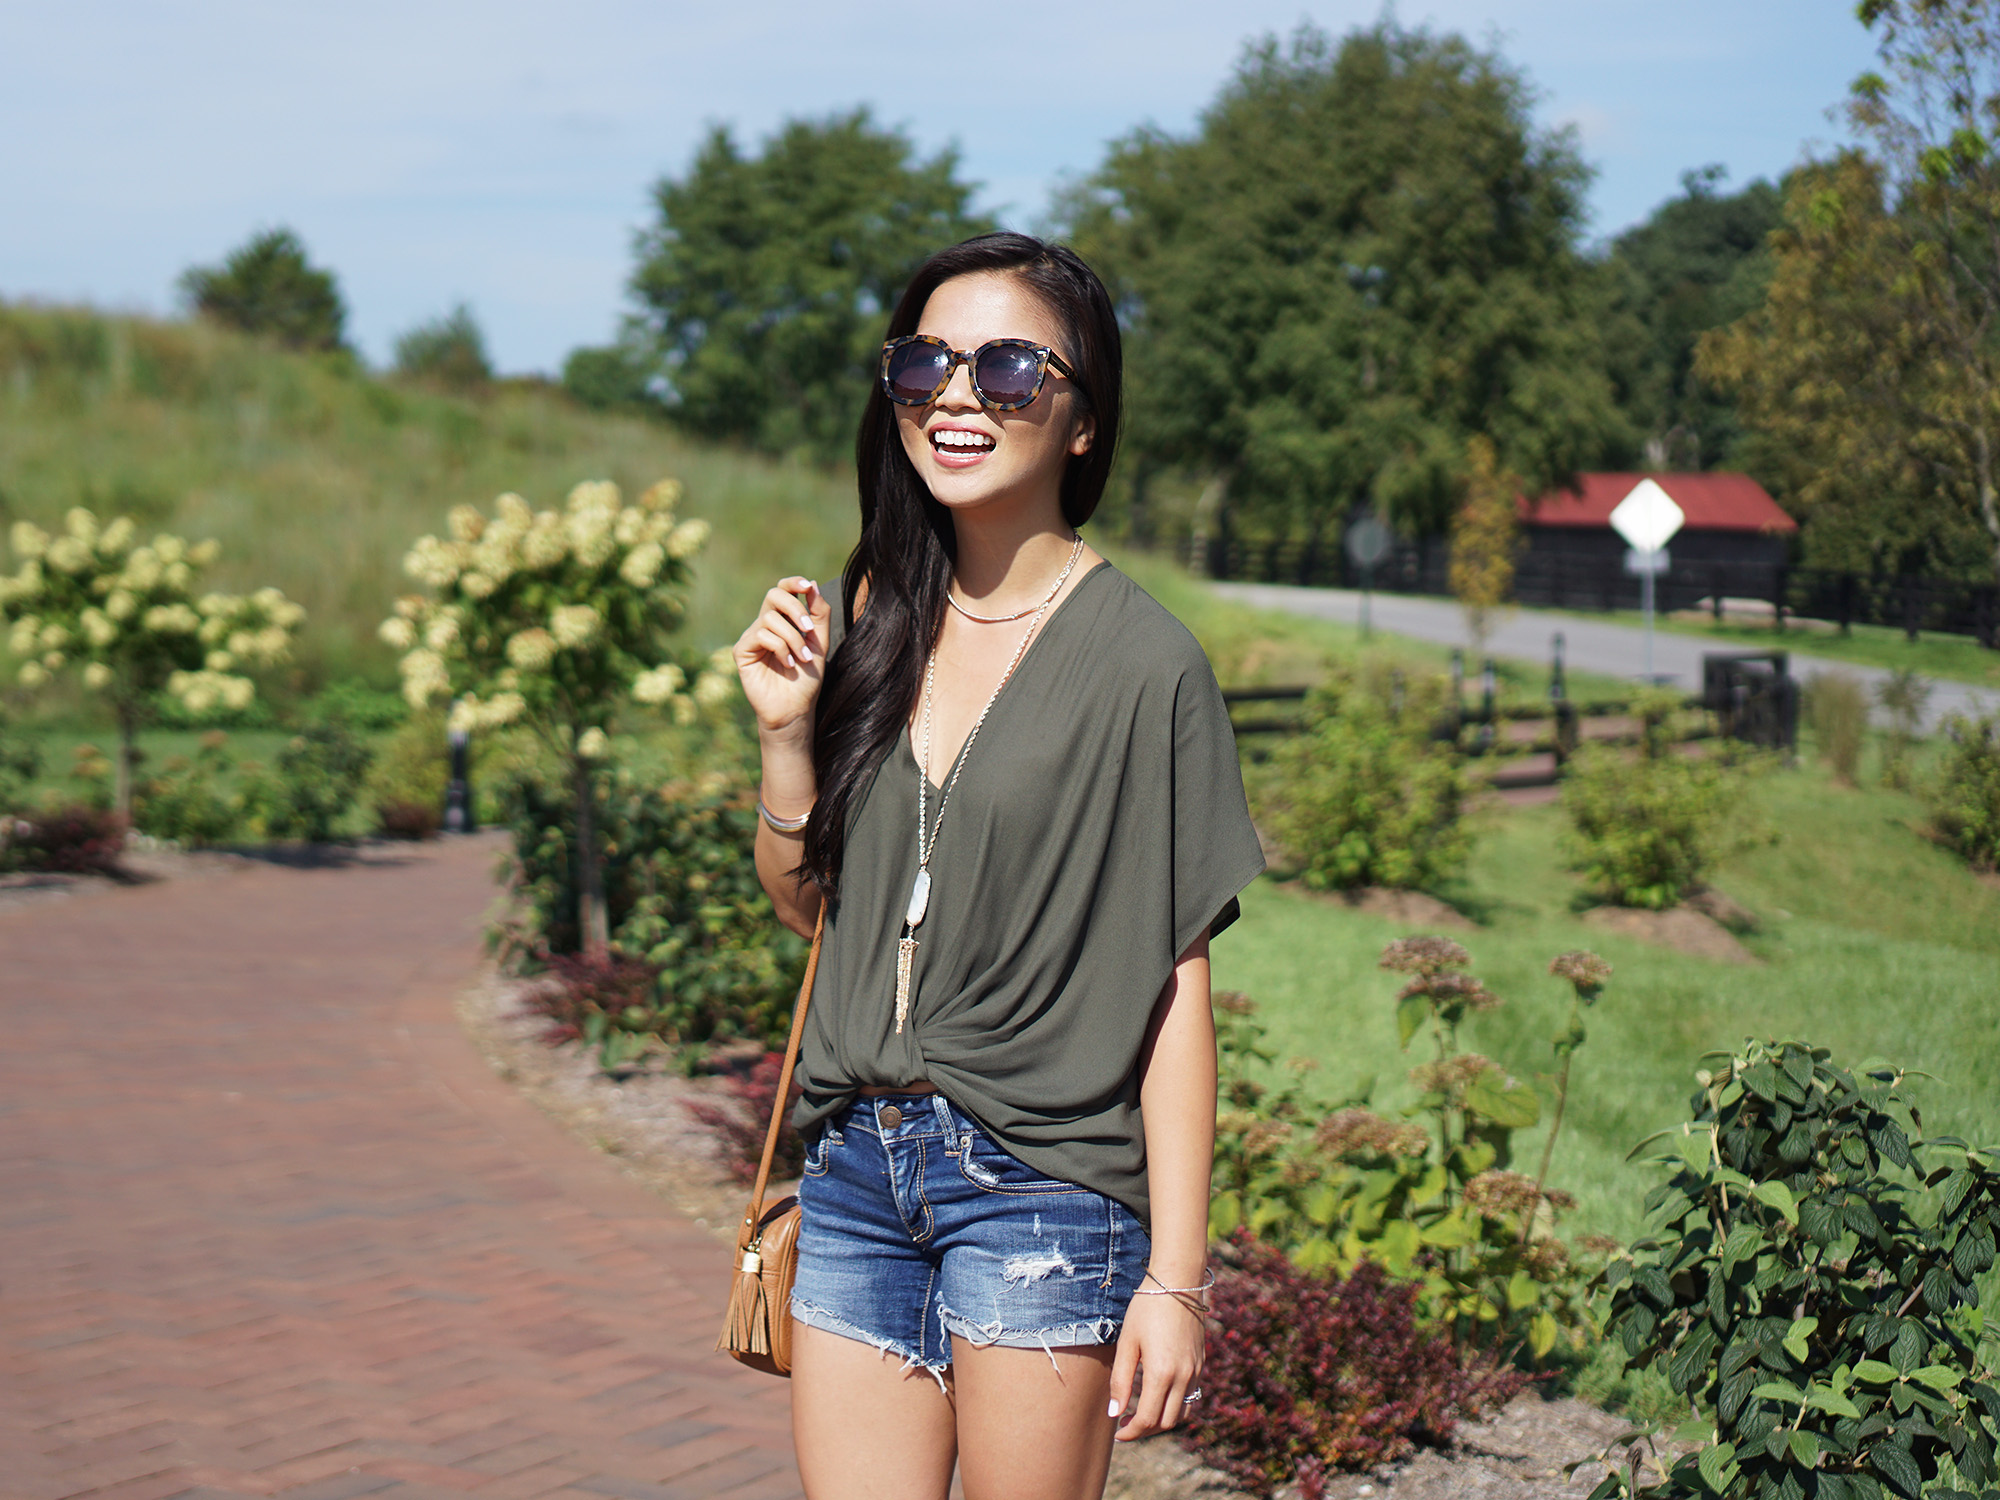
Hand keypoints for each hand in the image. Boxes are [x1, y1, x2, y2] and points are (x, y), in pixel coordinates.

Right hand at [733, 576, 831, 737]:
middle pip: (774, 595)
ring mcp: (752, 637)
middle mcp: (765, 625)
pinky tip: (787, 664)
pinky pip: (762, 635)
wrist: (795, 708)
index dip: (792, 583)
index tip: (806, 586)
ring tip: (802, 659)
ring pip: (770, 618)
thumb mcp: (819, 643)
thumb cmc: (806, 679)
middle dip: (795, 608)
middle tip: (809, 630)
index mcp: (783, 620)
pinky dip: (780, 648)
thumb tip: (812, 584)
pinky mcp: (742, 651)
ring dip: (793, 638)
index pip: (782, 590)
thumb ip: (819, 614)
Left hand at [1108, 1286, 1205, 1440]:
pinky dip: (1175, 1405)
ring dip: (1162, 1420)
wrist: (1178, 1281)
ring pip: (1182, 1413)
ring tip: (1141, 1413)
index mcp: (1162, 1374)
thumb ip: (1120, 1380)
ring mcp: (1196, 1370)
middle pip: (1166, 1422)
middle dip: (1145, 1430)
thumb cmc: (1146, 1308)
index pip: (1147, 1420)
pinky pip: (1191, 1396)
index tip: (1117, 1433)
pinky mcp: (1201, 1363)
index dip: (1131, 1432)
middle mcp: (1183, 1377)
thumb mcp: (1127, 1342)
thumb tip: (1115, 1413)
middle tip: (1126, 1424)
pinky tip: (1159, 1394)